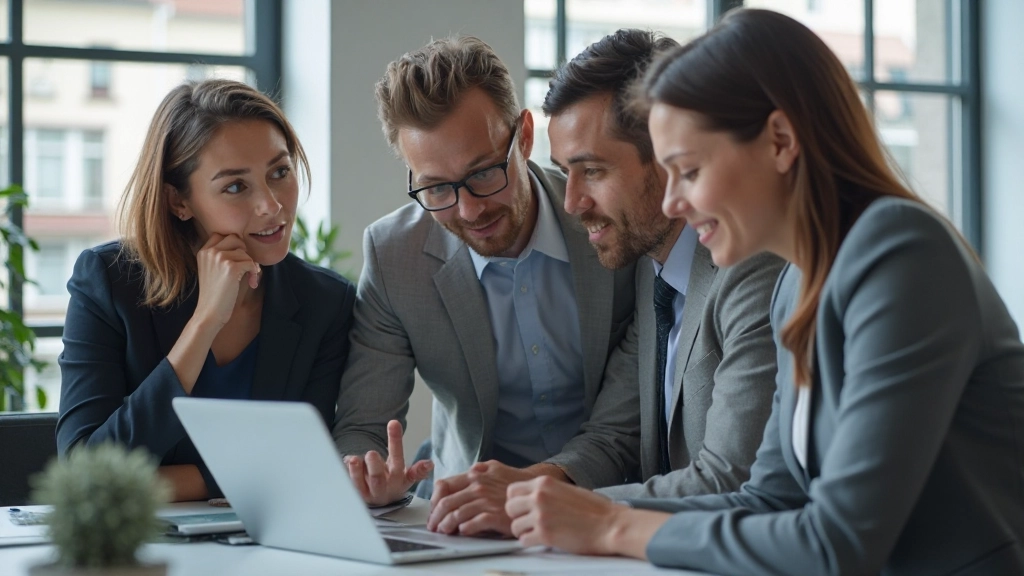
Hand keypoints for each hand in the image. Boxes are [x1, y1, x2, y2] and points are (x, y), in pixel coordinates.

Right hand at [193, 233, 260, 328]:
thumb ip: (220, 256)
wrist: (209, 313)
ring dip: (251, 265)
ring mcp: (219, 258)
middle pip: (235, 238)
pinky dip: (255, 273)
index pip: (222, 234)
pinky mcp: (230, 267)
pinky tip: (251, 283)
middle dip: (244, 252)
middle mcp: (210, 252)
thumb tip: (243, 246)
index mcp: (203, 251)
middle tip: (245, 266)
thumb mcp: (211, 270)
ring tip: (249, 278)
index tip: (237, 259)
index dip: (234, 245)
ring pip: (245, 252)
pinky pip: (251, 263)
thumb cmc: (215, 294)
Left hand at [343, 420, 432, 506]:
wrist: (381, 500)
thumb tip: (430, 464)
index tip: (393, 424)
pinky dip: (345, 475)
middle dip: (375, 467)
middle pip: (378, 479)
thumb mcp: (407, 476)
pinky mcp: (355, 495)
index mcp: (398, 481)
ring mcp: (368, 493)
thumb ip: (417, 470)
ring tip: (353, 459)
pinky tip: (344, 463)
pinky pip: (348, 486)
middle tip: (372, 453)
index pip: (401, 463)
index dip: (398, 445)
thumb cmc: (393, 482)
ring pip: (360, 485)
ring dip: (356, 472)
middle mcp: (383, 488)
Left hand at [428, 460, 533, 535]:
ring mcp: (485, 500)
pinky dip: (463, 529)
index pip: (444, 485)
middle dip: (435, 517)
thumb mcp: (495, 467)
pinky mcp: (494, 515)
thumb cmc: (514, 481)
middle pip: (446, 502)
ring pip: (455, 514)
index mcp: (474, 474)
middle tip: (434, 525)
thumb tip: (466, 472)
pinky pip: (472, 524)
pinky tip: (462, 531)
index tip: (433, 509)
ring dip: (446, 525)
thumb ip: (479, 469)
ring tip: (445, 531)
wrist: (535, 491)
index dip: (434, 500)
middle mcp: (477, 486)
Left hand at [506, 476, 654, 556]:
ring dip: (523, 531)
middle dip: (516, 517)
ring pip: (514, 526)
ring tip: (537, 533)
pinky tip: (542, 540)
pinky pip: (523, 540)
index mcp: (544, 483)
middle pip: (509, 508)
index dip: (515, 502)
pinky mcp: (545, 534)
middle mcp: (538, 497)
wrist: (610, 525)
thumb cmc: (594, 509)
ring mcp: (540, 515)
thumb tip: (530, 498)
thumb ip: (546, 492)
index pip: (512, 490)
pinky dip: (530, 542)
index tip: (523, 509)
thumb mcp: (566, 489)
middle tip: (528, 522)